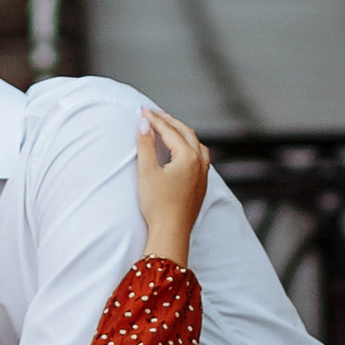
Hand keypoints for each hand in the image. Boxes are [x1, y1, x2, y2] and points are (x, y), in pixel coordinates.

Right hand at [135, 106, 210, 262]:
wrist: (171, 233)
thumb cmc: (157, 204)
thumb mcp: (147, 172)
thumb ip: (146, 145)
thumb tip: (144, 124)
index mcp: (188, 157)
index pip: (170, 131)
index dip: (155, 119)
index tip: (142, 111)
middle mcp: (200, 163)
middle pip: (186, 133)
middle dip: (169, 121)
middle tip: (153, 114)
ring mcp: (203, 174)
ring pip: (196, 144)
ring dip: (181, 132)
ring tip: (168, 127)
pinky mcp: (201, 185)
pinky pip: (200, 156)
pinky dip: (189, 146)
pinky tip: (182, 150)